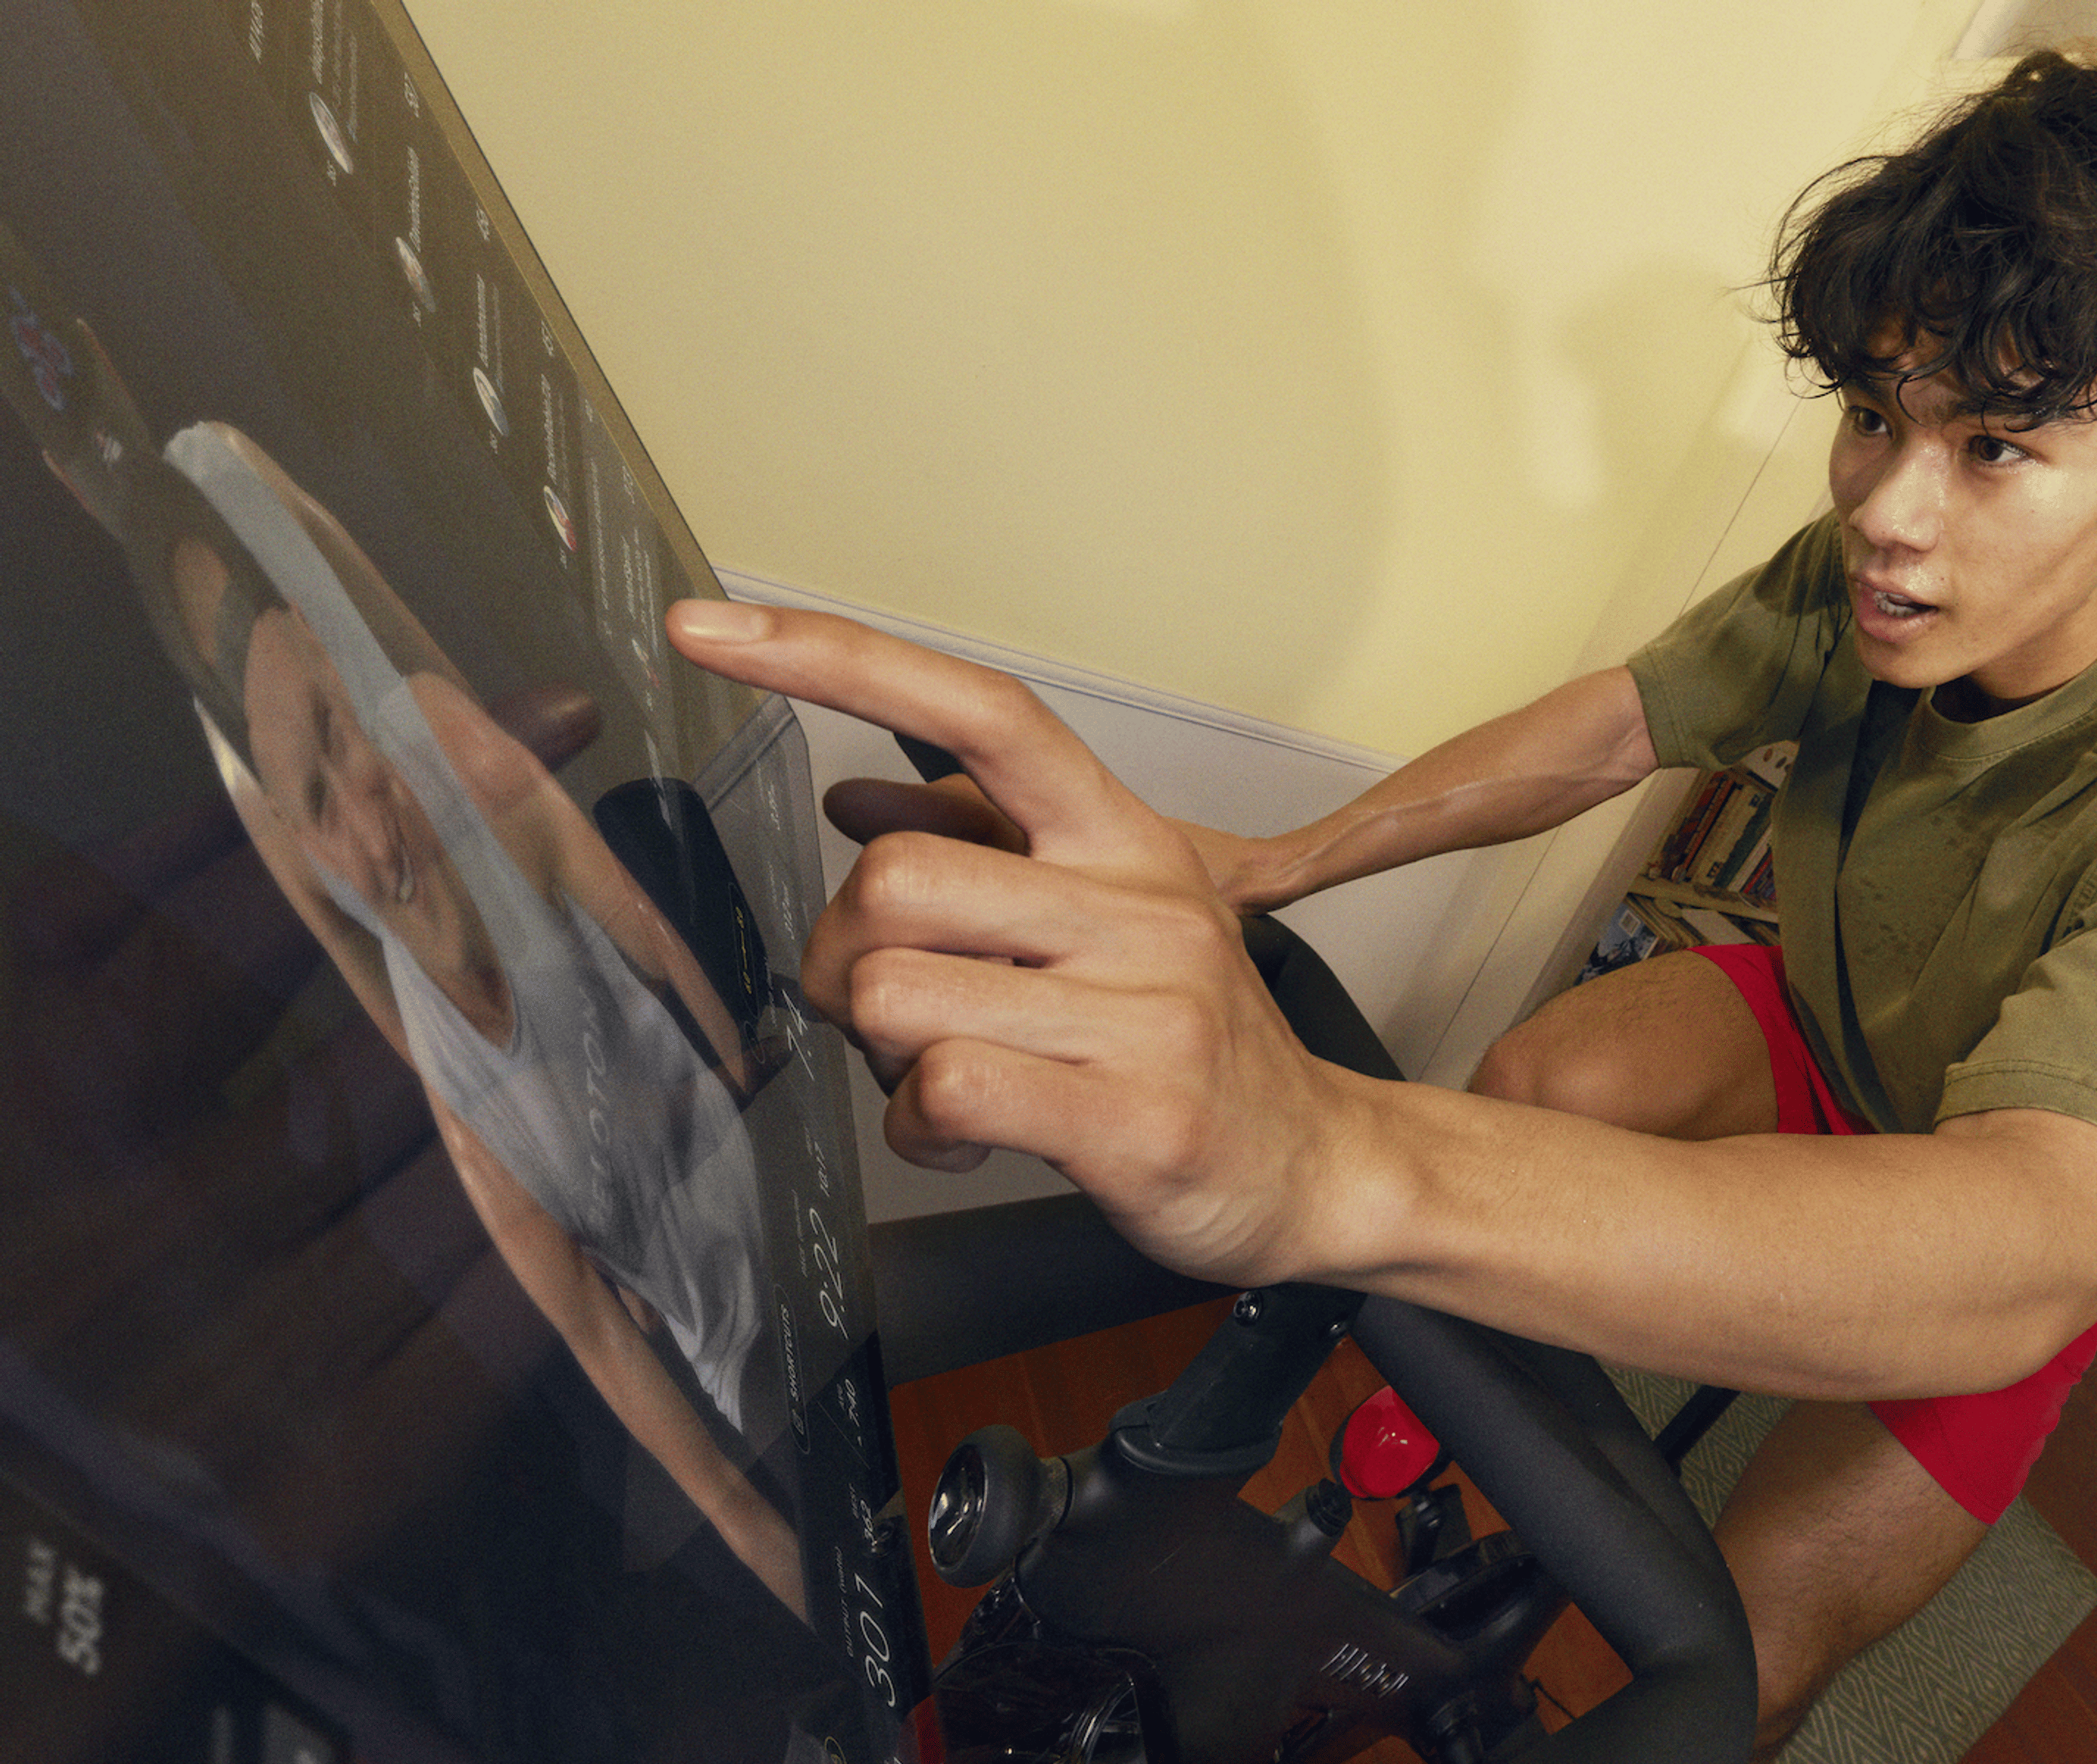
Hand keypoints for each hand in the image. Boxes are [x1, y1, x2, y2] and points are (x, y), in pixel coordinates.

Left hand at [665, 601, 1361, 1287]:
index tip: (711, 630)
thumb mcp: (1100, 920)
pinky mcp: (1137, 1116)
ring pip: (894, 994)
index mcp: (1123, 837)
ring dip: (883, 1058)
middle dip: (847, 962)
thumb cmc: (1186, 1044)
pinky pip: (945, 1089)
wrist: (1317, 1166)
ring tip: (952, 1078)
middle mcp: (1140, 904)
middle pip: (891, 882)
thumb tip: (853, 797)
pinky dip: (920, 1128)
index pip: (978, 711)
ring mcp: (1147, 1010)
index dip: (838, 658)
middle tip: (897, 1020)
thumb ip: (980, 852)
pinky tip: (970, 1135)